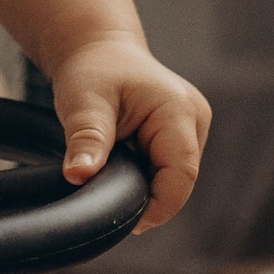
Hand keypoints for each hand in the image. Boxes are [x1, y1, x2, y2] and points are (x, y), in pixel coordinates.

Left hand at [53, 38, 209, 233]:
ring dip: (144, 185)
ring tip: (112, 174)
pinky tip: (121, 168)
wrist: (99, 50)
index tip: (127, 223)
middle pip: (179, 180)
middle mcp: (194, 119)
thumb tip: (78, 176)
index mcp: (178, 109)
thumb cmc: (92, 69)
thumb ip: (86, 138)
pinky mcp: (183, 136)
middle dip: (147, 196)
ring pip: (174, 178)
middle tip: (106, 197)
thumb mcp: (83, 101)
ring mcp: (193, 128)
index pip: (181, 174)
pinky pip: (168, 170)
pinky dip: (144, 176)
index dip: (159, 206)